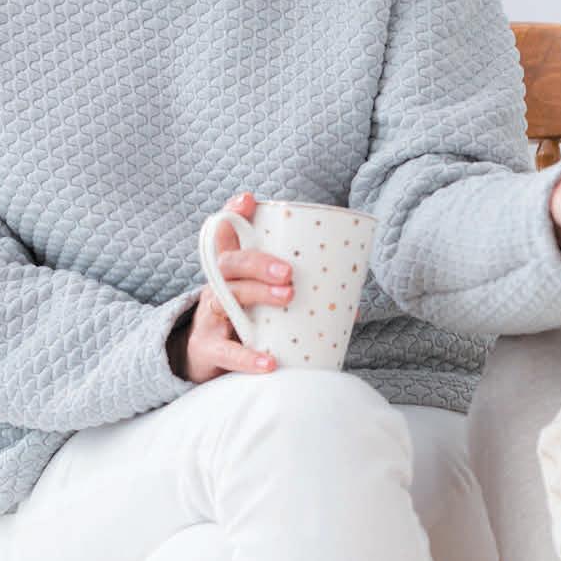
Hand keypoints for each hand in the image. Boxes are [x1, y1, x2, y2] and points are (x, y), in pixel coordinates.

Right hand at [175, 192, 290, 383]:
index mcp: (235, 272)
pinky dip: (247, 357)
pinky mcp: (207, 349)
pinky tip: (268, 362)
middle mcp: (218, 287)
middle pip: (231, 263)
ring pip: (227, 296)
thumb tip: (353, 307)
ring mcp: (209, 317)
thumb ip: (303, 297)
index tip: (248, 198)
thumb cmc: (247, 322)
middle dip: (259, 262)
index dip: (233, 214)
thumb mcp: (265, 303)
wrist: (207, 362)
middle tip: (289, 271)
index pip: (227, 236)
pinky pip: (225, 351)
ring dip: (258, 293)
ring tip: (287, 296)